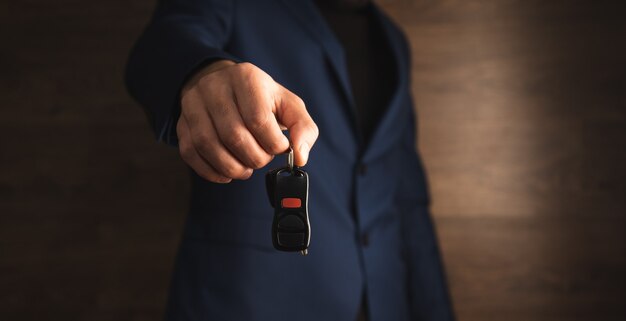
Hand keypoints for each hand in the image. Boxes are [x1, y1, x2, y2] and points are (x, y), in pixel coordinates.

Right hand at [177, 60, 318, 182]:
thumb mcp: (288, 105)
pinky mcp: (182, 123)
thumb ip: (303, 129)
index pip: (258, 120)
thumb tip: (300, 157)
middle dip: (254, 158)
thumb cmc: (261, 99)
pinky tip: (227, 173)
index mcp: (246, 78)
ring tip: (246, 169)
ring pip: (209, 146)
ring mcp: (194, 105)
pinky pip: (191, 153)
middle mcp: (215, 87)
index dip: (272, 144)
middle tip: (262, 159)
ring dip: (232, 168)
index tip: (280, 148)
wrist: (224, 84)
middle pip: (234, 135)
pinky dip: (211, 171)